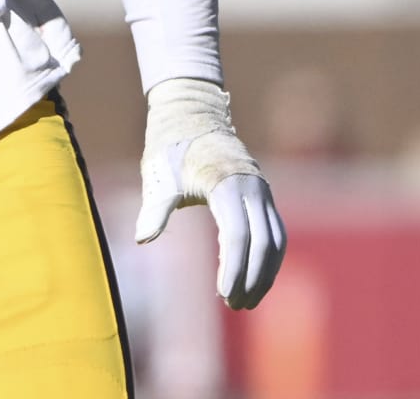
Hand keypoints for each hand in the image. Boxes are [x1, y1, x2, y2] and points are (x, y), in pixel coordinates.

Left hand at [134, 78, 285, 309]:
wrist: (191, 115)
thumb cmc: (170, 148)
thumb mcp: (159, 176)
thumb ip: (155, 208)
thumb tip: (142, 238)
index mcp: (226, 183)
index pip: (237, 235)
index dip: (233, 268)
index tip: (223, 294)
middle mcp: (252, 188)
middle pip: (265, 242)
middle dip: (252, 277)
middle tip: (234, 304)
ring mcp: (262, 191)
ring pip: (276, 240)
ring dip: (265, 273)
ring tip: (245, 300)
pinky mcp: (263, 196)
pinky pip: (276, 232)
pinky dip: (268, 258)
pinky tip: (254, 278)